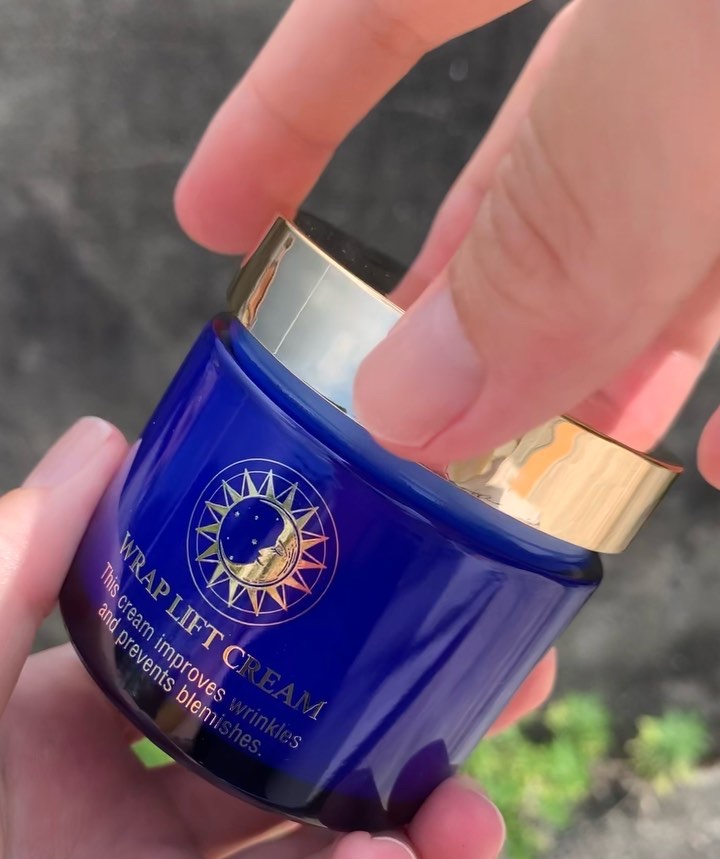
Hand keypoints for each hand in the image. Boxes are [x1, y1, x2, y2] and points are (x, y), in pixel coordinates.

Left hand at [1, 418, 553, 858]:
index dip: (330, 621)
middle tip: (510, 682)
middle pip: (313, 749)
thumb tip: (106, 439)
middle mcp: (149, 804)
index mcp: (97, 719)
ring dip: (417, 832)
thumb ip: (14, 564)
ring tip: (463, 820)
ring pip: (333, 852)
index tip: (426, 582)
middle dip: (417, 725)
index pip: (241, 654)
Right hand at [174, 0, 719, 478]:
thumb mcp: (671, 47)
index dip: (283, 116)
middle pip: (531, 182)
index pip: (376, 12)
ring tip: (572, 473)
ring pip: (656, 244)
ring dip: (619, 376)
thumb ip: (561, 211)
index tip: (217, 216)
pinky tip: (719, 453)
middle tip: (423, 431)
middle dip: (478, 321)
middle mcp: (652, 20)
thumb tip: (414, 399)